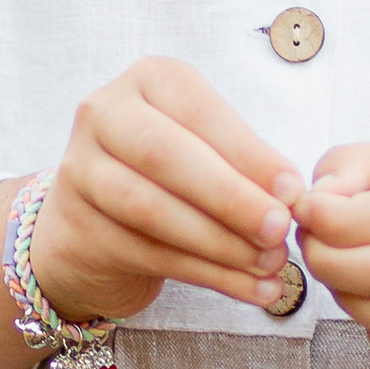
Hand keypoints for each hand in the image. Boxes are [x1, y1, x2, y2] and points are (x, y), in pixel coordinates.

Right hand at [29, 57, 304, 323]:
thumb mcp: (207, 151)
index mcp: (147, 80)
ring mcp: (79, 172)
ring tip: (267, 263)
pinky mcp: (77, 229)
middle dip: (230, 197)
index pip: (198, 112)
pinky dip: (206, 275)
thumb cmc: (168, 177)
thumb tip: (291, 197)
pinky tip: (248, 289)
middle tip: (279, 230)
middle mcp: (103, 115)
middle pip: (164, 155)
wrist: (92, 226)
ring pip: (150, 208)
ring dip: (219, 242)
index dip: (248, 153)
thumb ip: (245, 166)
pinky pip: (147, 254)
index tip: (292, 192)